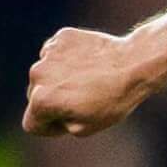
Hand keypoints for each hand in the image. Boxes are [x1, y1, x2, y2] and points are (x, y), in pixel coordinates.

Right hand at [23, 26, 165, 136]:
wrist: (135, 63)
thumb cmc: (113, 100)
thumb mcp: (84, 128)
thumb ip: (58, 124)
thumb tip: (50, 112)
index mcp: (41, 100)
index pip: (32, 123)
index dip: (50, 128)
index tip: (69, 122)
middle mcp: (37, 75)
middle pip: (36, 96)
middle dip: (53, 101)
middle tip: (83, 100)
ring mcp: (48, 53)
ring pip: (46, 73)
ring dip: (60, 79)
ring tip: (89, 80)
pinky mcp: (61, 38)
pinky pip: (57, 54)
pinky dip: (68, 60)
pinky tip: (89, 63)